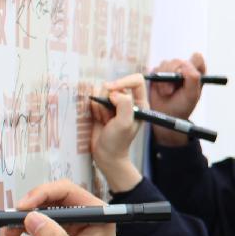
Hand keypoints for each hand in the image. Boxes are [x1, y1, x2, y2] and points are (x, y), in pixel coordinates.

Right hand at [0, 180, 119, 235]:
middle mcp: (78, 213)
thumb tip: (31, 218)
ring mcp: (63, 224)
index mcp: (93, 212)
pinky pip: (29, 225)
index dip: (42, 194)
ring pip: (35, 211)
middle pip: (46, 198)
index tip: (24, 208)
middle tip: (10, 222)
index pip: (65, 190)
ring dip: (17, 221)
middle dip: (26, 208)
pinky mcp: (50, 235)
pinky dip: (16, 231)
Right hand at [91, 77, 144, 191]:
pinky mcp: (103, 107)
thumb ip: (124, 105)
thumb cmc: (118, 142)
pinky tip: (98, 119)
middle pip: (115, 85)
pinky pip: (94, 97)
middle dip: (107, 100)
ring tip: (104, 120)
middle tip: (109, 118)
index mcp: (140, 103)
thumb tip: (114, 93)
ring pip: (102, 90)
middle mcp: (128, 101)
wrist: (106, 154)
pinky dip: (94, 108)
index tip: (111, 90)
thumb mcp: (125, 123)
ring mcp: (115, 104)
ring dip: (100, 106)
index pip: (136, 80)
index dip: (123, 82)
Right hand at [146, 52, 205, 145]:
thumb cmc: (182, 106)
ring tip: (166, 93)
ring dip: (163, 79)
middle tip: (170, 91)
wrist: (165, 114)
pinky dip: (156, 80)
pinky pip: (155, 69)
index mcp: (196, 73)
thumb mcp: (191, 95)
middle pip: (178, 61)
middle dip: (172, 75)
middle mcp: (184, 69)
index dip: (191, 65)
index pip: (197, 58)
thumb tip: (186, 65)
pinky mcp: (158, 72)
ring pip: (165, 64)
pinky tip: (159, 90)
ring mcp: (170, 69)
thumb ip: (193, 79)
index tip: (185, 76)